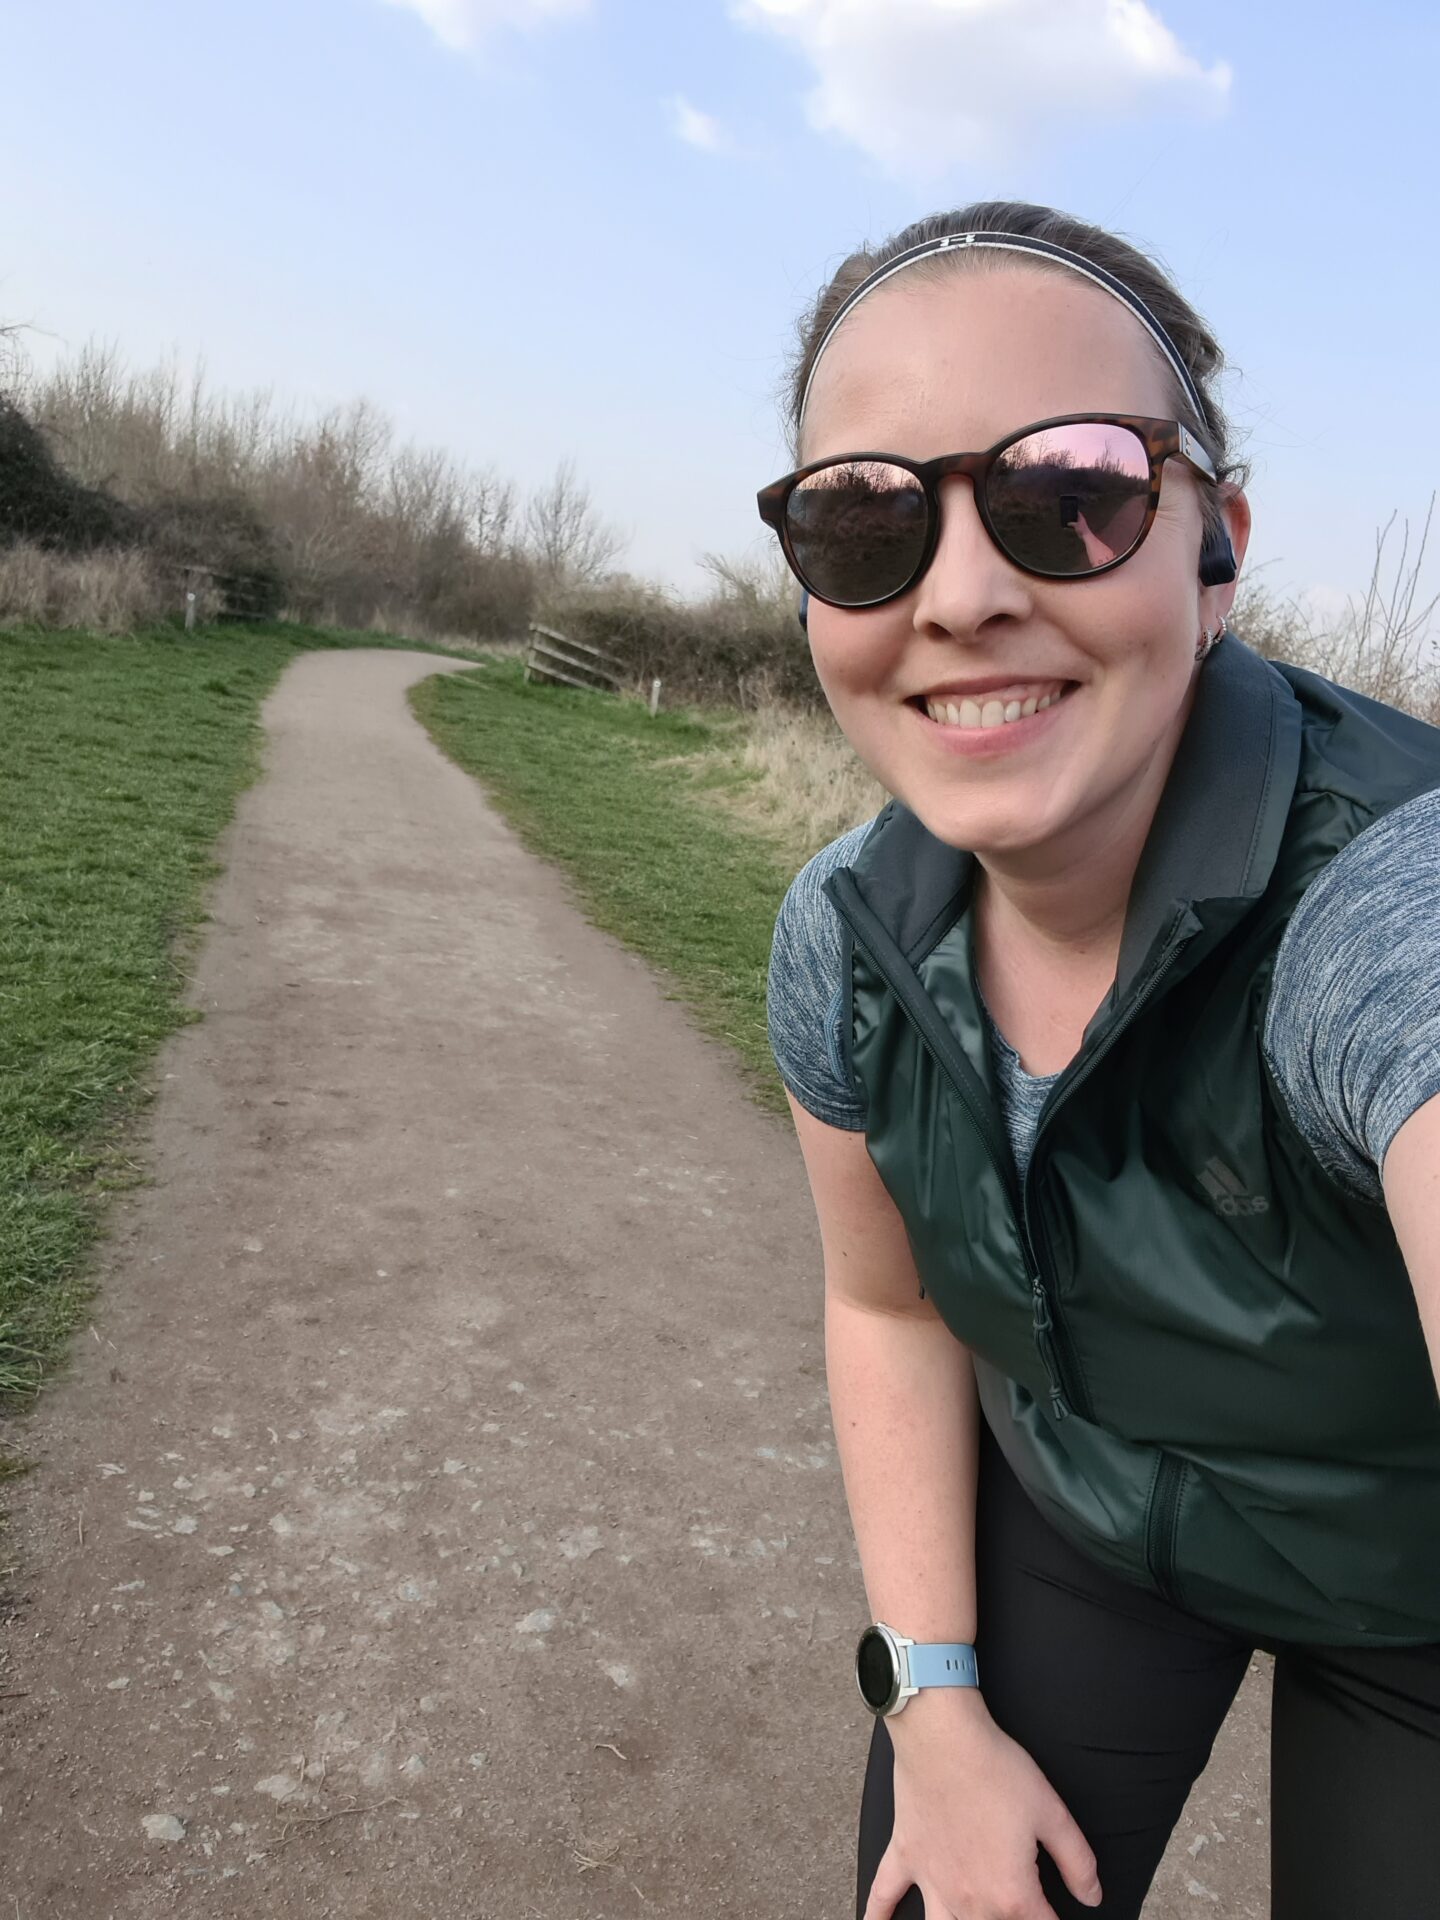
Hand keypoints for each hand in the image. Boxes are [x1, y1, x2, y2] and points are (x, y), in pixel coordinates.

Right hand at [863, 1693, 1102, 1918]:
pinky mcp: (906, 1856)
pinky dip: (877, 1916)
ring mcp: (932, 1881)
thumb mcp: (1052, 1813)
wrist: (943, 1735)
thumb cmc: (997, 1769)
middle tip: (1012, 1906)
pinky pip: (885, 1896)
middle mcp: (969, 1900)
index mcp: (1011, 1894)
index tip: (1059, 1912)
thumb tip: (1092, 1896)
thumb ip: (1078, 1862)